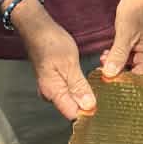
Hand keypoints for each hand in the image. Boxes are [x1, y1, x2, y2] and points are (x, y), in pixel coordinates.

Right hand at [11, 0, 95, 121]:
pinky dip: (81, 86)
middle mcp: (51, 94)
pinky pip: (71, 90)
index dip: (89, 112)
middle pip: (74, 108)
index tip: (104, 105)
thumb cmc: (50, 42)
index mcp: (53, 92)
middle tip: (105, 90)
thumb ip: (79, 86)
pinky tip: (89, 79)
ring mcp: (53, 88)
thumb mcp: (69, 63)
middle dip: (89, 102)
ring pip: (73, 98)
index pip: (73, 114)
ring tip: (99, 82)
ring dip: (86, 92)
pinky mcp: (56, 81)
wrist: (37, 29)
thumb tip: (89, 106)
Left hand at [100, 0, 142, 79]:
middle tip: (103, 71)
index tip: (109, 81)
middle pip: (133, 75)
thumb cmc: (138, 9)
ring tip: (104, 60)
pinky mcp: (135, 47)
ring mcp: (142, 52)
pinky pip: (125, 59)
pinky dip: (116, 58)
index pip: (139, 79)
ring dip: (115, 65)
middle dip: (117, 73)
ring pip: (127, 67)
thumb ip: (118, 55)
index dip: (124, 82)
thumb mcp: (125, 33)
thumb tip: (110, 73)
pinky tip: (107, 55)